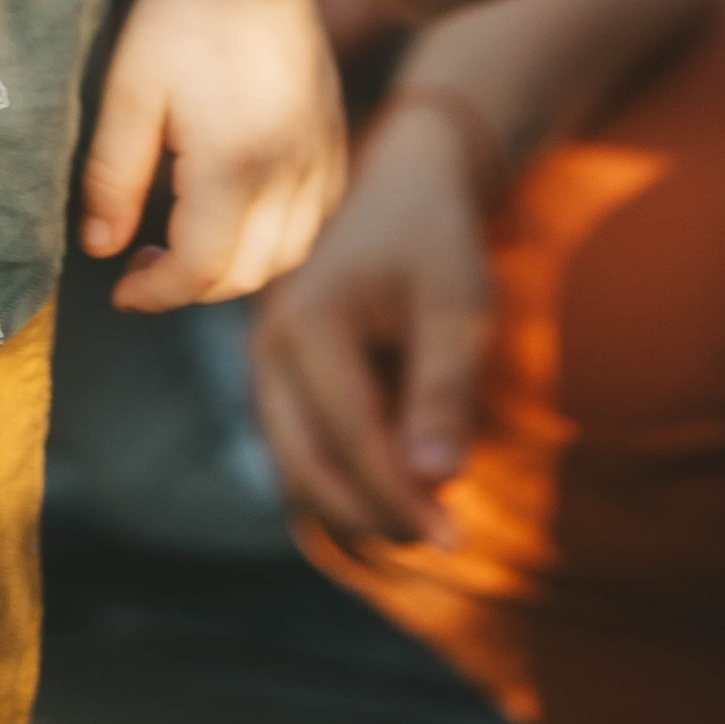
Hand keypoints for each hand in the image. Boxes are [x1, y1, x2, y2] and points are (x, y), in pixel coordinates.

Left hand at [80, 0, 345, 310]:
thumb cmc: (179, 17)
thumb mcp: (128, 94)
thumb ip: (112, 179)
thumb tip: (101, 249)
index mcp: (235, 163)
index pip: (201, 269)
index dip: (156, 292)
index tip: (120, 287)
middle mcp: (290, 168)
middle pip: (248, 272)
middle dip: (193, 285)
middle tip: (144, 262)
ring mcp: (321, 152)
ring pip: (290, 252)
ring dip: (239, 266)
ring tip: (189, 239)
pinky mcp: (334, 134)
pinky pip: (316, 215)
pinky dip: (280, 235)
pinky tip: (240, 210)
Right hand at [251, 101, 491, 542]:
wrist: (403, 183)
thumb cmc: (435, 240)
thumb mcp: (457, 305)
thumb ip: (444, 390)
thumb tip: (434, 480)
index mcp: (309, 321)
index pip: (350, 437)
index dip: (401, 497)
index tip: (456, 539)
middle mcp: (270, 344)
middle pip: (306, 466)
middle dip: (373, 516)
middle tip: (442, 540)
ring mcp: (267, 361)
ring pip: (296, 466)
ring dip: (356, 506)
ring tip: (426, 522)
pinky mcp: (280, 375)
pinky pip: (301, 446)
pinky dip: (345, 479)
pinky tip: (400, 489)